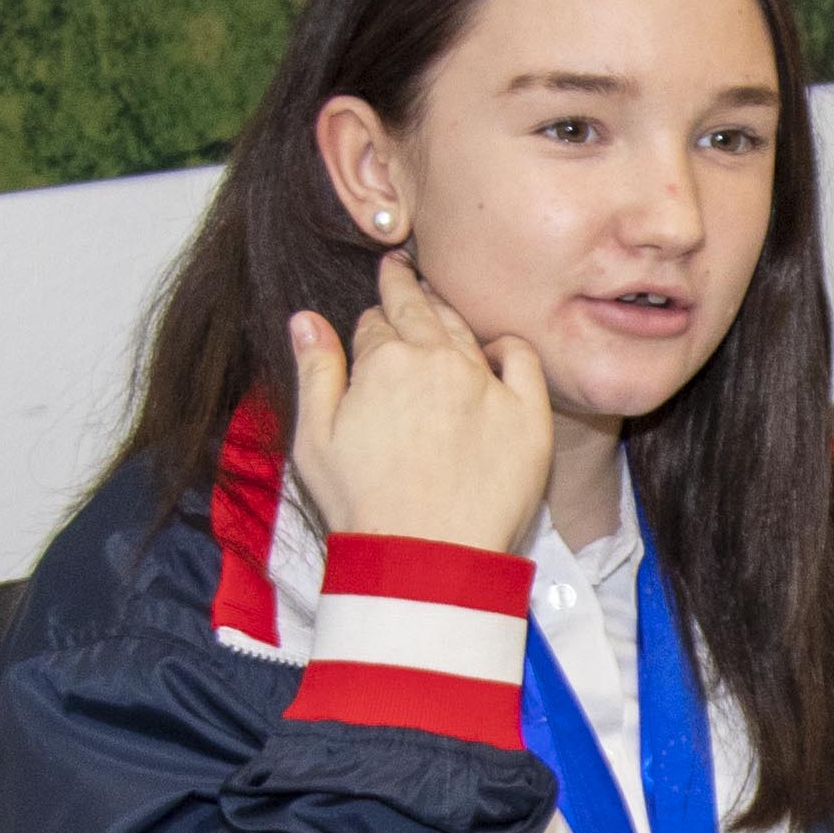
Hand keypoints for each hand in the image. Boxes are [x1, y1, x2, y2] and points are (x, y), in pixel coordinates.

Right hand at [284, 252, 551, 553]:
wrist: (424, 560)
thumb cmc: (362, 507)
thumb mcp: (315, 439)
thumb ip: (315, 371)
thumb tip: (306, 319)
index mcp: (385, 360)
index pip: (377, 323)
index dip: (371, 324)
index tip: (373, 323)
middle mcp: (438, 360)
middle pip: (421, 312)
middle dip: (407, 291)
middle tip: (401, 273)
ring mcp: (486, 384)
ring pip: (466, 330)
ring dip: (450, 315)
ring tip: (440, 306)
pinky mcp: (527, 415)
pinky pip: (522, 359)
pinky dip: (507, 349)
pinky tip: (494, 352)